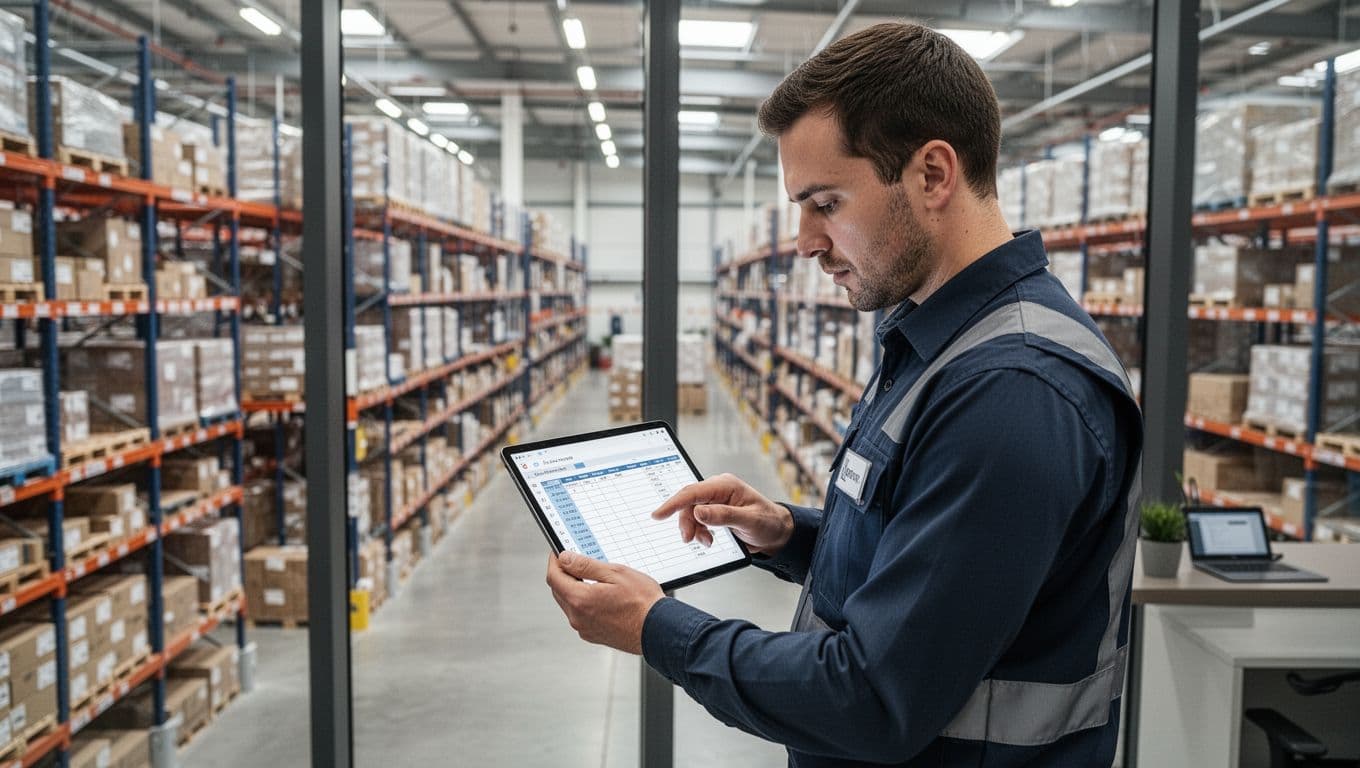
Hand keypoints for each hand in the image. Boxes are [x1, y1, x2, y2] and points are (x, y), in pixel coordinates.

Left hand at [545, 551, 664, 654]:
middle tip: (575, 562)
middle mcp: (578, 618)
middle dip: (563, 574)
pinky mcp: (593, 635)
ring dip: (573, 589)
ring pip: (568, 603)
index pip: (553, 577)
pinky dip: (583, 603)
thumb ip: (585, 565)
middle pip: (558, 591)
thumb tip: (565, 558)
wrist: (659, 630)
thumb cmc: (643, 603)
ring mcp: (584, 629)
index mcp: (580, 600)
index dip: (554, 561)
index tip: (558, 553)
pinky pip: (580, 615)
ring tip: (592, 578)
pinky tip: (600, 596)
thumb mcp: (615, 573)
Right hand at [651, 473, 793, 555]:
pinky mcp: (714, 511)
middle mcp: (718, 490)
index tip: (658, 514)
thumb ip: (723, 516)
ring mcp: (715, 500)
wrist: (777, 532)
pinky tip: (708, 539)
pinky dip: (699, 532)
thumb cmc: (768, 522)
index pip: (692, 492)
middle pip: (688, 503)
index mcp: (725, 485)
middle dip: (686, 522)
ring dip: (694, 530)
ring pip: (690, 513)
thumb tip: (699, 512)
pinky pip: (697, 520)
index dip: (673, 503)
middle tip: (689, 539)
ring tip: (706, 542)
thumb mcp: (748, 521)